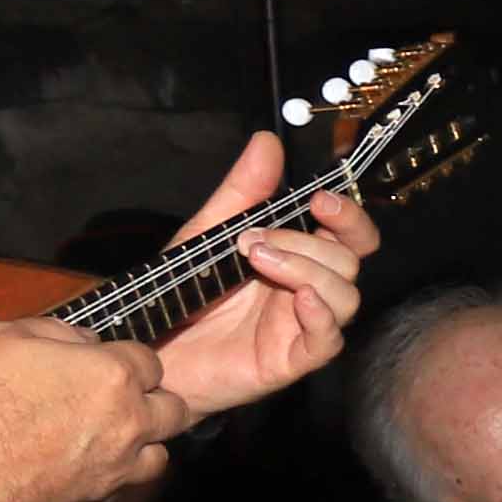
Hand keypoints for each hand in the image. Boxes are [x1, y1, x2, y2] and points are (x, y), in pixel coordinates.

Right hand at [0, 311, 184, 501]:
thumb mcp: (1, 335)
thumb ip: (54, 332)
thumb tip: (79, 341)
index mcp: (111, 377)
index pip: (150, 362)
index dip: (126, 358)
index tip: (107, 361)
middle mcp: (125, 427)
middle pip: (172, 411)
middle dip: (152, 400)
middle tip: (119, 397)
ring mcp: (110, 472)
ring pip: (157, 458)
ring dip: (143, 444)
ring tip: (110, 435)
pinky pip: (121, 488)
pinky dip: (113, 476)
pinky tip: (82, 465)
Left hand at [145, 136, 380, 420]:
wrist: (152, 347)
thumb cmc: (185, 294)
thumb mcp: (210, 231)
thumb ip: (244, 190)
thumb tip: (268, 141)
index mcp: (298, 257)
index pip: (350, 235)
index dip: (348, 216)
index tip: (319, 200)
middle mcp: (308, 289)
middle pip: (350, 261)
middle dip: (308, 241)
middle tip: (253, 239)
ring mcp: (302, 326)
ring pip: (345, 296)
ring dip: (308, 269)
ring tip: (257, 261)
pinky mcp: (291, 360)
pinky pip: (327, 340)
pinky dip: (321, 316)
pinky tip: (298, 298)